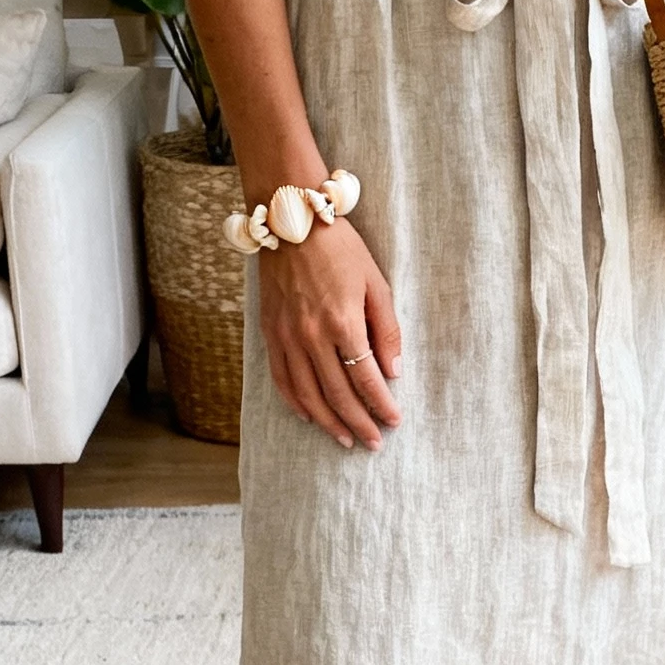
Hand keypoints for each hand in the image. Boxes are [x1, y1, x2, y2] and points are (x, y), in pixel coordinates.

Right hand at [257, 220, 401, 450]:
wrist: (292, 221)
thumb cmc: (341, 249)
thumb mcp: (376, 283)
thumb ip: (386, 330)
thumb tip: (393, 373)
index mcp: (344, 322)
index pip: (366, 378)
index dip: (381, 405)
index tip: (394, 422)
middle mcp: (312, 335)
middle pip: (337, 394)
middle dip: (358, 423)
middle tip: (373, 443)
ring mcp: (286, 336)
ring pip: (307, 394)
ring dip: (328, 422)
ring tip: (344, 440)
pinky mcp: (269, 332)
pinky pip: (282, 379)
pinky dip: (296, 403)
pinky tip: (310, 416)